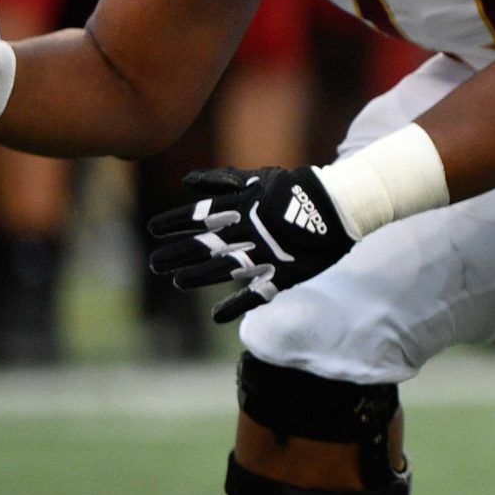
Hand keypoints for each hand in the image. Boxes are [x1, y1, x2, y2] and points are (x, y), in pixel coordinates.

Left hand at [148, 166, 353, 323]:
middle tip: (154, 264)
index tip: (152, 230)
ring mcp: (266, 254)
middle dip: (177, 254)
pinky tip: (218, 316)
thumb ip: (223, 181)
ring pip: (223, 269)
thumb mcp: (258, 178)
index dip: (174, 223)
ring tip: (177, 282)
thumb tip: (187, 181)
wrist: (341, 204)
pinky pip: (258, 293)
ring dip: (198, 277)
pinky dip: (237, 306)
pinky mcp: (285, 273)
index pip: (199, 215)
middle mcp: (248, 232)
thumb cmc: (297, 188)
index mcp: (242, 207)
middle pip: (204, 245)